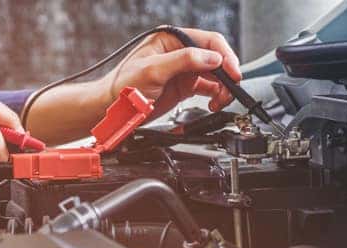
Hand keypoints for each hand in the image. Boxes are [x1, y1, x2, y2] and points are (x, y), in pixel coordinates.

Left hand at [100, 26, 241, 115]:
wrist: (114, 109)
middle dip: (226, 72)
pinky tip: (214, 103)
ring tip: (221, 99)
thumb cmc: (123, 86)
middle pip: (215, 57)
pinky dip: (216, 96)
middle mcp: (180, 52)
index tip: (231, 69)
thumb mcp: (153, 69)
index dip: (223, 54)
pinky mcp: (184, 87)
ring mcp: (183, 70)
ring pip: (214, 74)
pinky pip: (208, 88)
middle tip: (232, 86)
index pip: (206, 40)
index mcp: (171, 39)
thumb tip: (212, 57)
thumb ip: (184, 60)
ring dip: (223, 86)